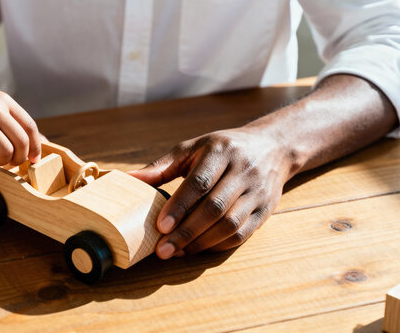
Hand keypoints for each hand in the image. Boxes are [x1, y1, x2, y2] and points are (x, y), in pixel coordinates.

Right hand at [0, 75, 41, 166]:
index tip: (34, 158)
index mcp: (4, 100)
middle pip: (21, 142)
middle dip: (20, 158)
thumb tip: (30, 138)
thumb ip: (5, 115)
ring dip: (2, 162)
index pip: (29, 127)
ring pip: (6, 152)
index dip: (35, 146)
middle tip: (12, 164)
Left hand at [130, 128, 293, 257]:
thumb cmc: (222, 149)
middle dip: (186, 232)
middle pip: (214, 208)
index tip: (160, 226)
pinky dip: (217, 245)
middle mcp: (243, 171)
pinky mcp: (265, 210)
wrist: (272, 147)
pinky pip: (242, 234)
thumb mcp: (192, 149)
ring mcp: (257, 192)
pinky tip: (197, 248)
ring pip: (230, 224)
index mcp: (221, 152)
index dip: (179, 207)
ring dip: (201, 242)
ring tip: (177, 252)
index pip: (199, 183)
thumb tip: (127, 179)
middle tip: (163, 250)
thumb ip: (161, 167)